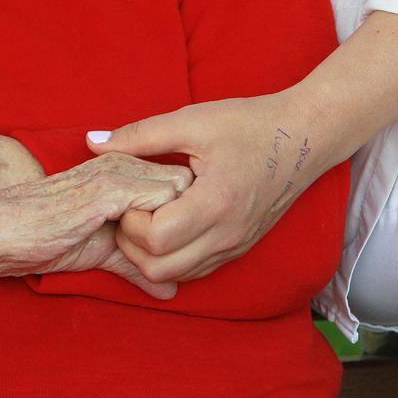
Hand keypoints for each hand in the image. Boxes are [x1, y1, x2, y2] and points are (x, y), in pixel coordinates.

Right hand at [0, 152, 193, 298]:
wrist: (1, 232)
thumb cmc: (44, 239)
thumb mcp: (103, 252)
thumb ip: (136, 266)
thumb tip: (170, 290)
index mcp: (123, 170)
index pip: (181, 183)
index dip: (186, 215)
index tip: (179, 245)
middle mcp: (124, 163)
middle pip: (188, 184)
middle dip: (187, 218)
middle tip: (174, 251)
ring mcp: (117, 173)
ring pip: (180, 189)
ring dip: (176, 224)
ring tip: (155, 252)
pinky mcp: (108, 188)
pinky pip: (160, 202)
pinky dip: (160, 230)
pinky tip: (139, 249)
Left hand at [86, 91, 341, 282]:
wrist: (306, 136)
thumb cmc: (250, 124)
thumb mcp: (192, 120)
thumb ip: (139, 135)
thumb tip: (92, 143)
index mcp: (215, 202)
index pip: (154, 239)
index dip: (129, 221)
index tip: (130, 195)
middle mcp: (227, 234)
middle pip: (160, 270)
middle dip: (132, 246)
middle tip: (131, 211)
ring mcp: (235, 246)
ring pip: (177, 277)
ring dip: (151, 256)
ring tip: (148, 218)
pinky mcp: (239, 249)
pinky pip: (196, 271)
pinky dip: (173, 259)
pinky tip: (169, 227)